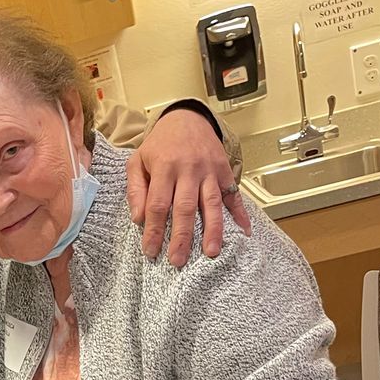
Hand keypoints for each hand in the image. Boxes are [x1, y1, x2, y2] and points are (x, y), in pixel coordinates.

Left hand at [127, 107, 250, 265]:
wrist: (187, 118)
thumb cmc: (160, 145)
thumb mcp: (138, 161)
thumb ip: (135, 189)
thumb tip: (139, 219)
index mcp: (165, 167)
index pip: (158, 204)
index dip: (154, 230)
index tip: (151, 251)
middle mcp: (189, 169)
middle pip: (186, 208)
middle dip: (182, 237)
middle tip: (178, 261)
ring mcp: (210, 170)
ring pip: (212, 203)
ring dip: (212, 229)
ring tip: (211, 252)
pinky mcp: (225, 171)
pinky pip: (234, 194)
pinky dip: (240, 213)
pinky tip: (243, 231)